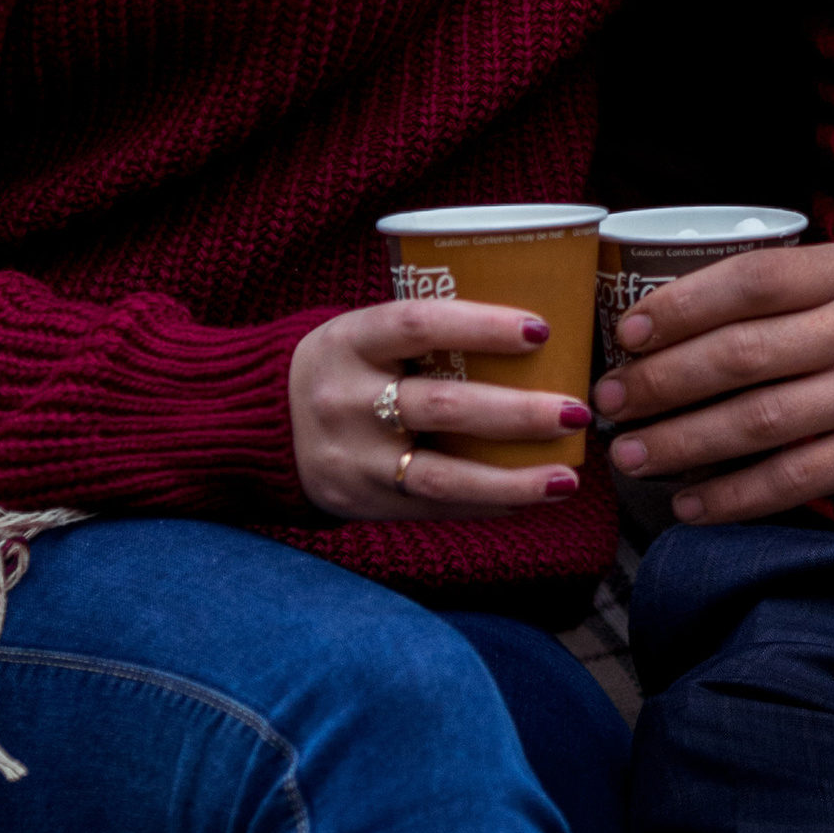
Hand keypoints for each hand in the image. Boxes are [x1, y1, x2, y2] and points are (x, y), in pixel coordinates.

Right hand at [289, 301, 593, 517]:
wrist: (256, 422)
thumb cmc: (341, 364)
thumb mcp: (361, 331)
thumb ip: (423, 331)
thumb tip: (532, 331)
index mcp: (350, 339)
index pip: (419, 324)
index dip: (482, 325)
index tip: (541, 331)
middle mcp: (347, 399)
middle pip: (443, 407)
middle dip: (517, 413)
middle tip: (576, 410)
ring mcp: (353, 459)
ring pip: (441, 476)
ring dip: (511, 479)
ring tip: (566, 478)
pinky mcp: (362, 503)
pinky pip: (433, 508)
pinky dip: (486, 504)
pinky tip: (529, 498)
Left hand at [589, 240, 833, 524]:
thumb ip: (822, 288)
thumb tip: (724, 314)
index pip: (747, 279)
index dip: (677, 306)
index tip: (628, 332)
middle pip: (734, 353)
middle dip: (657, 382)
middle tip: (608, 403)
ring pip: (753, 420)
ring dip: (681, 442)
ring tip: (633, 458)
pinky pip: (795, 477)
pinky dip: (736, 495)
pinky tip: (697, 505)